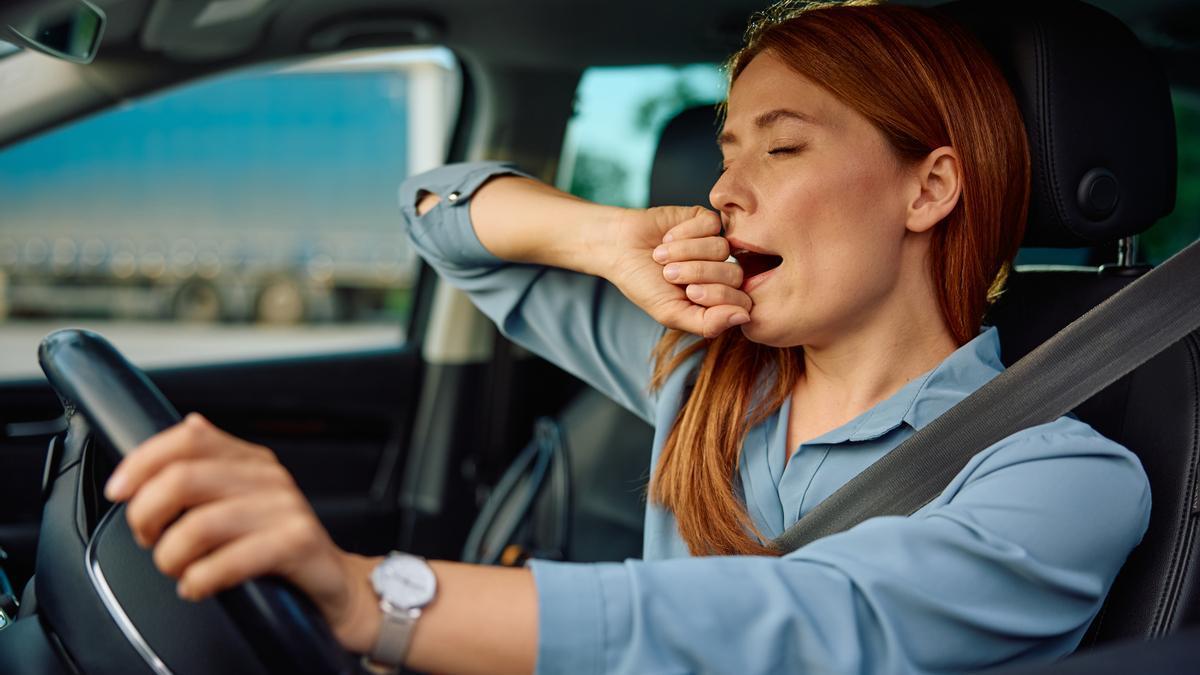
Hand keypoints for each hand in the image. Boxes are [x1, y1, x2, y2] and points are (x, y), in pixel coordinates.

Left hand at [104, 413, 382, 652]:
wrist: (333, 581)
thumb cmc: (279, 543)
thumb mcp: (245, 497)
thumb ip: (215, 462)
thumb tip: (189, 422)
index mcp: (251, 459)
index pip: (188, 438)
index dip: (142, 461)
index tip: (119, 491)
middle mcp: (269, 476)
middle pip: (184, 478)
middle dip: (147, 514)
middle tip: (148, 539)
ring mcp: (286, 508)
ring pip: (200, 524)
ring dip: (171, 556)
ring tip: (175, 569)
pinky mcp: (297, 542)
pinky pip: (230, 560)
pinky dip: (200, 579)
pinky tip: (196, 586)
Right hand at [607, 206, 751, 337]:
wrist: (620, 249)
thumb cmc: (644, 284)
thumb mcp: (671, 312)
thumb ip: (708, 323)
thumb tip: (745, 317)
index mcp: (717, 299)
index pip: (742, 301)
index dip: (718, 296)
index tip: (689, 292)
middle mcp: (721, 271)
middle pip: (735, 274)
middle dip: (698, 273)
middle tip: (669, 274)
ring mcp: (715, 244)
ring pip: (722, 248)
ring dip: (685, 252)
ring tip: (661, 255)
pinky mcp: (706, 220)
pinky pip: (711, 225)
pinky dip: (684, 232)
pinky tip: (667, 237)